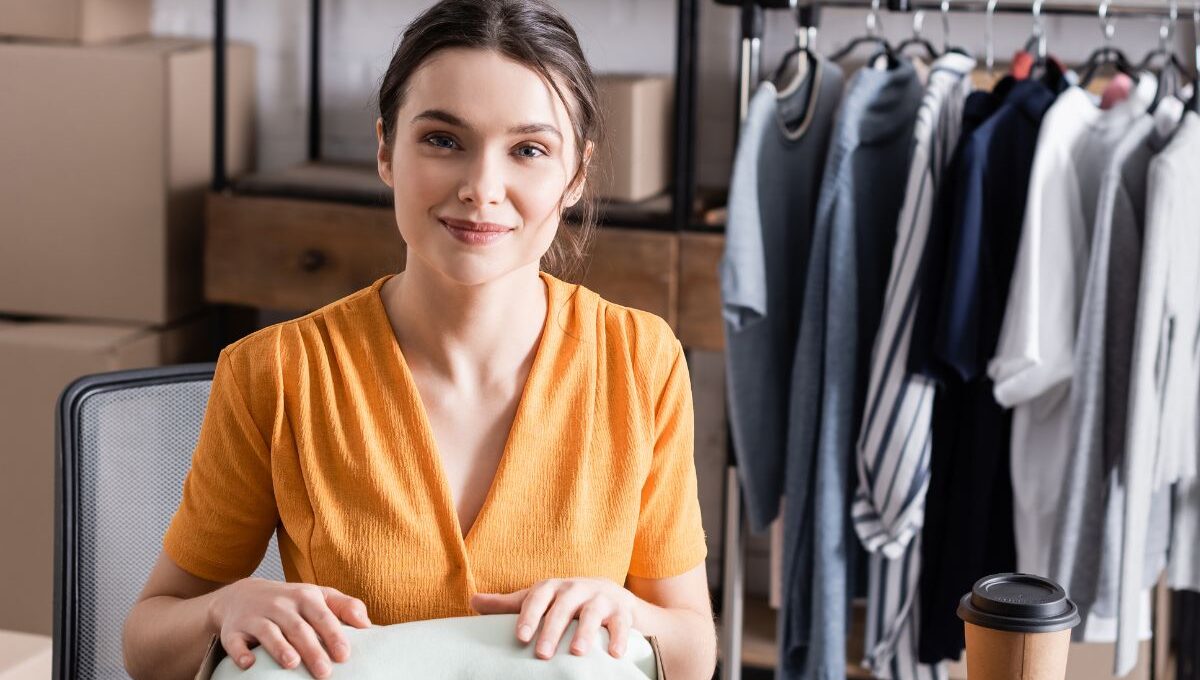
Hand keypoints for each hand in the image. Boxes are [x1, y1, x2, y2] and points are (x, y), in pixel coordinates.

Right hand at [208, 577, 370, 678]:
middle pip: (298, 628)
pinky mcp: (233, 629)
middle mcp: (280, 605)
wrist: (242, 594)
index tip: (344, 655)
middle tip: (325, 672)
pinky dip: (240, 652)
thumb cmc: (291, 601)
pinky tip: (248, 664)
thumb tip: (368, 624)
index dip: (334, 635)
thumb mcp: (319, 597)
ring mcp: (256, 616)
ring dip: (279, 647)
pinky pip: (235, 641)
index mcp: (305, 597)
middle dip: (312, 649)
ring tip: (292, 664)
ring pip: (269, 632)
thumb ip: (345, 607)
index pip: (322, 616)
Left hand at [470, 578, 637, 660]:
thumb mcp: (540, 600)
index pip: (538, 597)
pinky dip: (619, 638)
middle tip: (542, 654)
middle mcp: (577, 589)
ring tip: (577, 653)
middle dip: (553, 629)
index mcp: (554, 587)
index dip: (529, 615)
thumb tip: (473, 601)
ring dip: (585, 632)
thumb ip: (509, 604)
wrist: (612, 595)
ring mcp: (601, 599)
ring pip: (593, 613)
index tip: (521, 637)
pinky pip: (621, 623)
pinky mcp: (622, 611)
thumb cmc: (566, 602)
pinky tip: (613, 654)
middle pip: (563, 607)